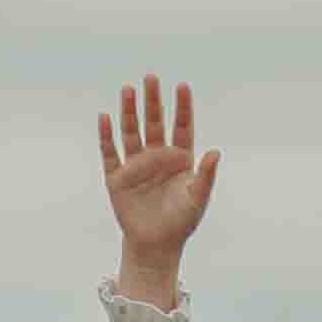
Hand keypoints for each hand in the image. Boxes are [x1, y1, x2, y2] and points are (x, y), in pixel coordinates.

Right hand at [93, 78, 213, 303]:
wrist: (157, 244)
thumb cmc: (182, 220)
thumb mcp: (198, 198)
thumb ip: (207, 175)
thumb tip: (217, 152)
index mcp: (179, 158)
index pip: (182, 126)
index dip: (182, 107)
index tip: (182, 85)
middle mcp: (157, 156)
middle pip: (154, 123)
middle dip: (152, 101)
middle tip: (150, 77)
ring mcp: (136, 165)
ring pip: (131, 132)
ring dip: (129, 112)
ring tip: (128, 89)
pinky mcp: (117, 178)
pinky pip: (110, 153)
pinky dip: (106, 136)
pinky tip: (105, 117)